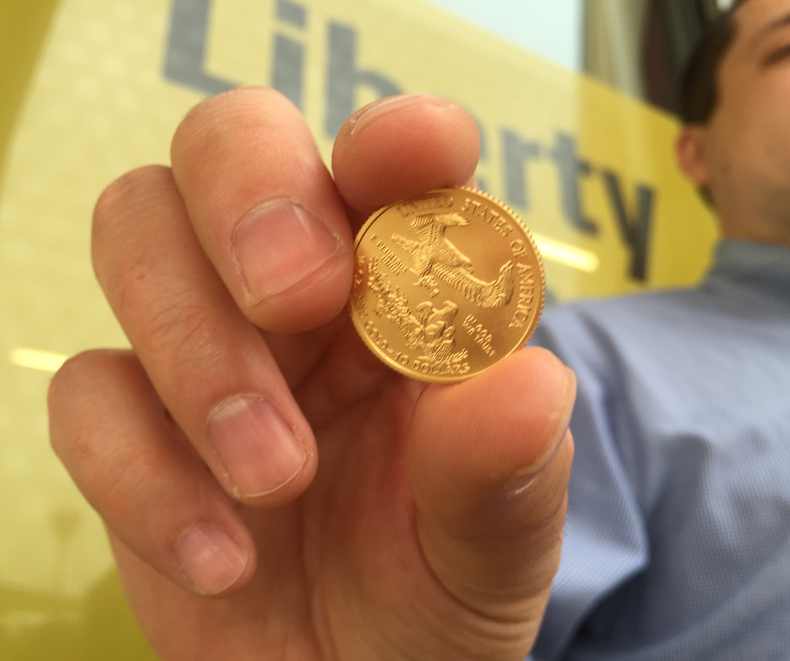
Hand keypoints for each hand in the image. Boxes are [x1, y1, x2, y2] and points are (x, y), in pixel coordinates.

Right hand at [48, 89, 575, 660]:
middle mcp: (300, 287)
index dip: (398, 137)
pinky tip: (223, 558)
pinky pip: (88, 393)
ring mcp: (203, 343)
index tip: (409, 157)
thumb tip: (524, 388)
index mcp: (406, 280)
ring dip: (196, 352)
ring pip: (135, 233)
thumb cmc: (440, 583)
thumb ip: (506, 467)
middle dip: (251, 200)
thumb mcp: (496, 539)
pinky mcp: (130, 422)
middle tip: (294, 302)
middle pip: (228, 142)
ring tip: (275, 478)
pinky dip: (141, 471)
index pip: (394, 159)